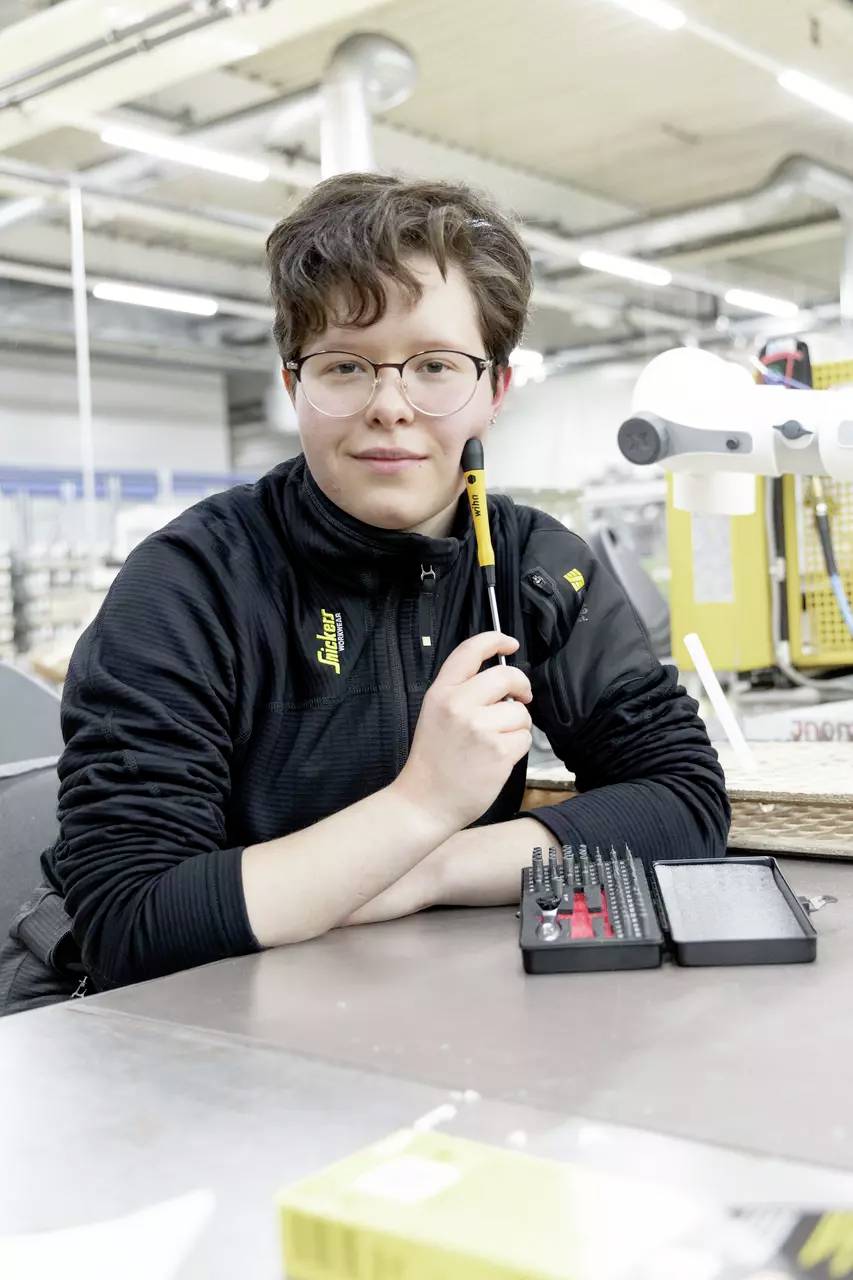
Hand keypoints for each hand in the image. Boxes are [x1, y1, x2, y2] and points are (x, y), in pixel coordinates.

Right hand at [393, 631, 532, 832]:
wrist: (424, 803)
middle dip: (522, 686)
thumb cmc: (433, 761)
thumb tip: (504, 682)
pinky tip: (497, 759)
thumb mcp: (435, 714)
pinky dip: (517, 748)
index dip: (495, 640)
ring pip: (520, 712)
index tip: (510, 644)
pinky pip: (524, 738)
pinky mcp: (498, 751)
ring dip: (517, 726)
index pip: (470, 651)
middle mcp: (459, 705)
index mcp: (441, 692)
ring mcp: (479, 728)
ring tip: (495, 743)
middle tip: (522, 698)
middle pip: (506, 676)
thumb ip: (461, 692)